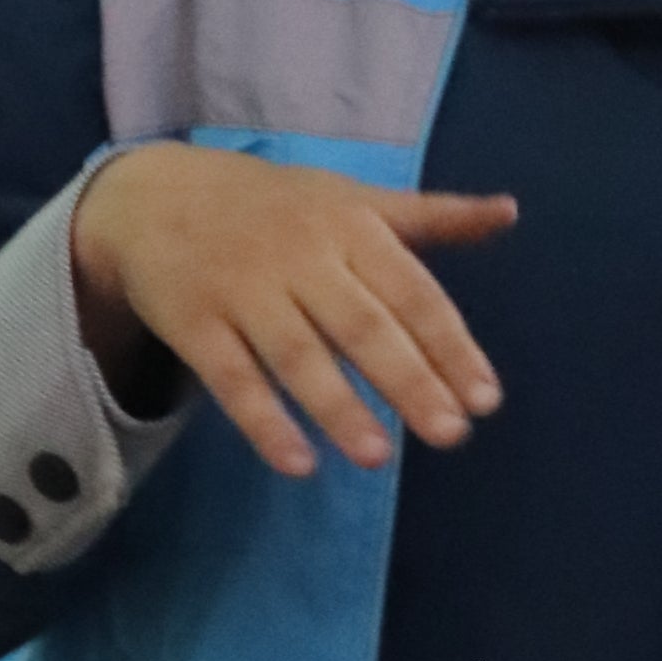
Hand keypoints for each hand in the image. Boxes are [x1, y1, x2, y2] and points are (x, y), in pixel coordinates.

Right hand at [70, 140, 514, 476]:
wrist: (152, 196)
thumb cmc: (275, 207)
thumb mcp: (351, 199)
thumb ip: (429, 217)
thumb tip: (509, 213)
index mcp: (349, 227)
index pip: (410, 291)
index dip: (449, 344)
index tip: (484, 398)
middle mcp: (299, 256)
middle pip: (361, 325)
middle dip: (408, 380)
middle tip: (450, 435)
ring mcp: (243, 289)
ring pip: (297, 354)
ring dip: (338, 406)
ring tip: (378, 457)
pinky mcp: (193, 323)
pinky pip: (231, 378)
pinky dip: (263, 420)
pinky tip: (298, 464)